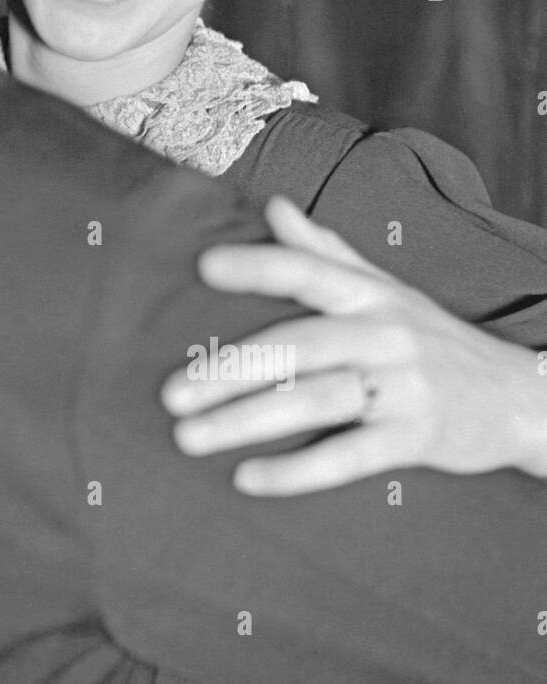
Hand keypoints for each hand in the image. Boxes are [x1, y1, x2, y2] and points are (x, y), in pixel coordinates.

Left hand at [161, 196, 546, 493]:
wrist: (519, 396)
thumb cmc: (428, 338)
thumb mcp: (383, 288)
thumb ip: (325, 251)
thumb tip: (274, 206)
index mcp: (369, 293)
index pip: (309, 270)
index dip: (259, 265)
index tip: (204, 266)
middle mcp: (384, 332)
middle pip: (299, 345)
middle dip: (231, 368)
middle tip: (171, 391)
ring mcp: (402, 385)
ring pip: (316, 400)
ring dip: (247, 420)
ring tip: (189, 437)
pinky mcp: (416, 437)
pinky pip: (349, 455)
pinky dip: (297, 469)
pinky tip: (248, 477)